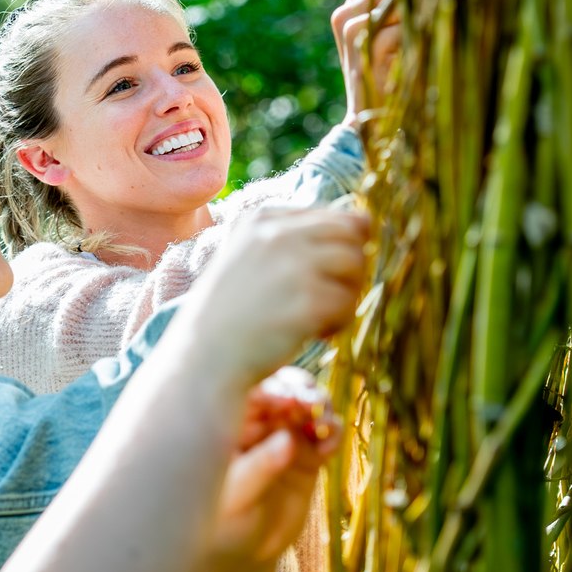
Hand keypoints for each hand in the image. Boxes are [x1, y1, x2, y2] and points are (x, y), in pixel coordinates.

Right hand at [189, 206, 370, 386]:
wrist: (205, 356)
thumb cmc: (234, 311)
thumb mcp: (253, 256)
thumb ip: (298, 236)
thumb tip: (367, 219)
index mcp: (264, 218)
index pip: (335, 215)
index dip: (337, 248)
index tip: (313, 276)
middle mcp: (278, 234)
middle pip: (352, 235)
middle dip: (349, 268)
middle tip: (326, 297)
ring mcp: (292, 266)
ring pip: (356, 265)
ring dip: (346, 295)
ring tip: (317, 316)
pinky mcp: (307, 302)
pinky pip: (349, 303)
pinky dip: (338, 323)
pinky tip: (312, 333)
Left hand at [211, 373, 340, 571]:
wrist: (245, 553)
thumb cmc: (224, 523)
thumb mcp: (237, 498)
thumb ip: (260, 469)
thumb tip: (288, 440)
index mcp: (229, 425)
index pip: (250, 392)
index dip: (273, 390)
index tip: (289, 400)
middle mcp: (258, 425)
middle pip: (284, 391)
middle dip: (302, 392)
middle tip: (315, 405)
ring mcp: (284, 438)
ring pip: (308, 407)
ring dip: (322, 408)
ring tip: (325, 424)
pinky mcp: (307, 456)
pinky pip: (326, 434)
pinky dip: (333, 432)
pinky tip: (331, 443)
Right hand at [331, 0, 402, 118]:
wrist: (369, 119)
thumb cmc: (387, 79)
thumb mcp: (388, 37)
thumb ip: (395, 6)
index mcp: (348, 10)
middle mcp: (345, 14)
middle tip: (415, 28)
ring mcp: (352, 28)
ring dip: (412, 21)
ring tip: (407, 47)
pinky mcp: (365, 43)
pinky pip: (402, 25)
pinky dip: (411, 40)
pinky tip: (405, 59)